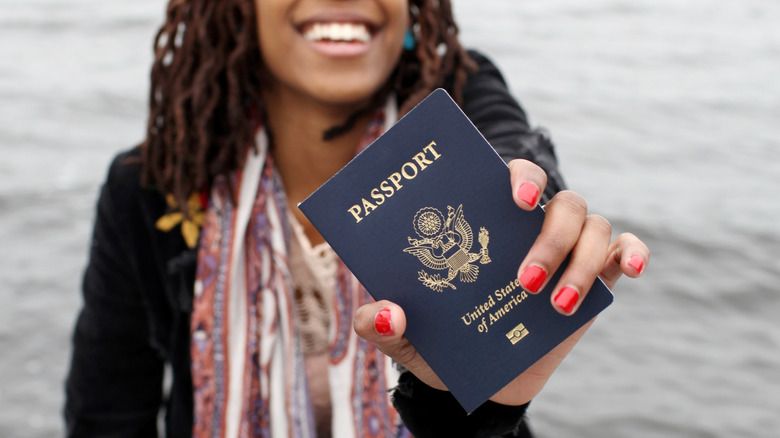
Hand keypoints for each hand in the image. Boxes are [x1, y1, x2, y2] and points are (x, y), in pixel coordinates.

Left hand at [353, 159, 648, 405]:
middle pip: (561, 202)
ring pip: (595, 225)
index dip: (519, 176)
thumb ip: (383, 326)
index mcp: (489, 225)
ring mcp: (568, 250)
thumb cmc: (445, 344)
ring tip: (553, 306)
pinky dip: (633, 252)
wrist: (481, 381)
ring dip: (582, 263)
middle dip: (549, 238)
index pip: (512, 177)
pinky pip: (625, 249)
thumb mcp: (408, 339)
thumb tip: (380, 312)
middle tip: (523, 279)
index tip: (514, 198)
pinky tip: (630, 271)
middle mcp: (532, 228)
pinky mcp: (598, 278)